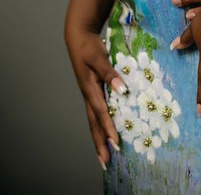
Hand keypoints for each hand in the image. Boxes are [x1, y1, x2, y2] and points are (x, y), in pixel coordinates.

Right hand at [65, 27, 127, 167]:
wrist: (79, 37)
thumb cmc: (89, 46)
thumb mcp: (99, 57)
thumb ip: (110, 73)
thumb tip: (122, 89)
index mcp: (89, 88)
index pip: (101, 112)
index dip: (108, 128)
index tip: (116, 143)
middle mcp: (88, 95)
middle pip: (93, 124)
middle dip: (100, 143)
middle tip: (106, 162)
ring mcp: (89, 94)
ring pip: (93, 121)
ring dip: (99, 137)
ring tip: (104, 155)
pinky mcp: (92, 91)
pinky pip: (96, 112)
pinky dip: (101, 125)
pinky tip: (107, 131)